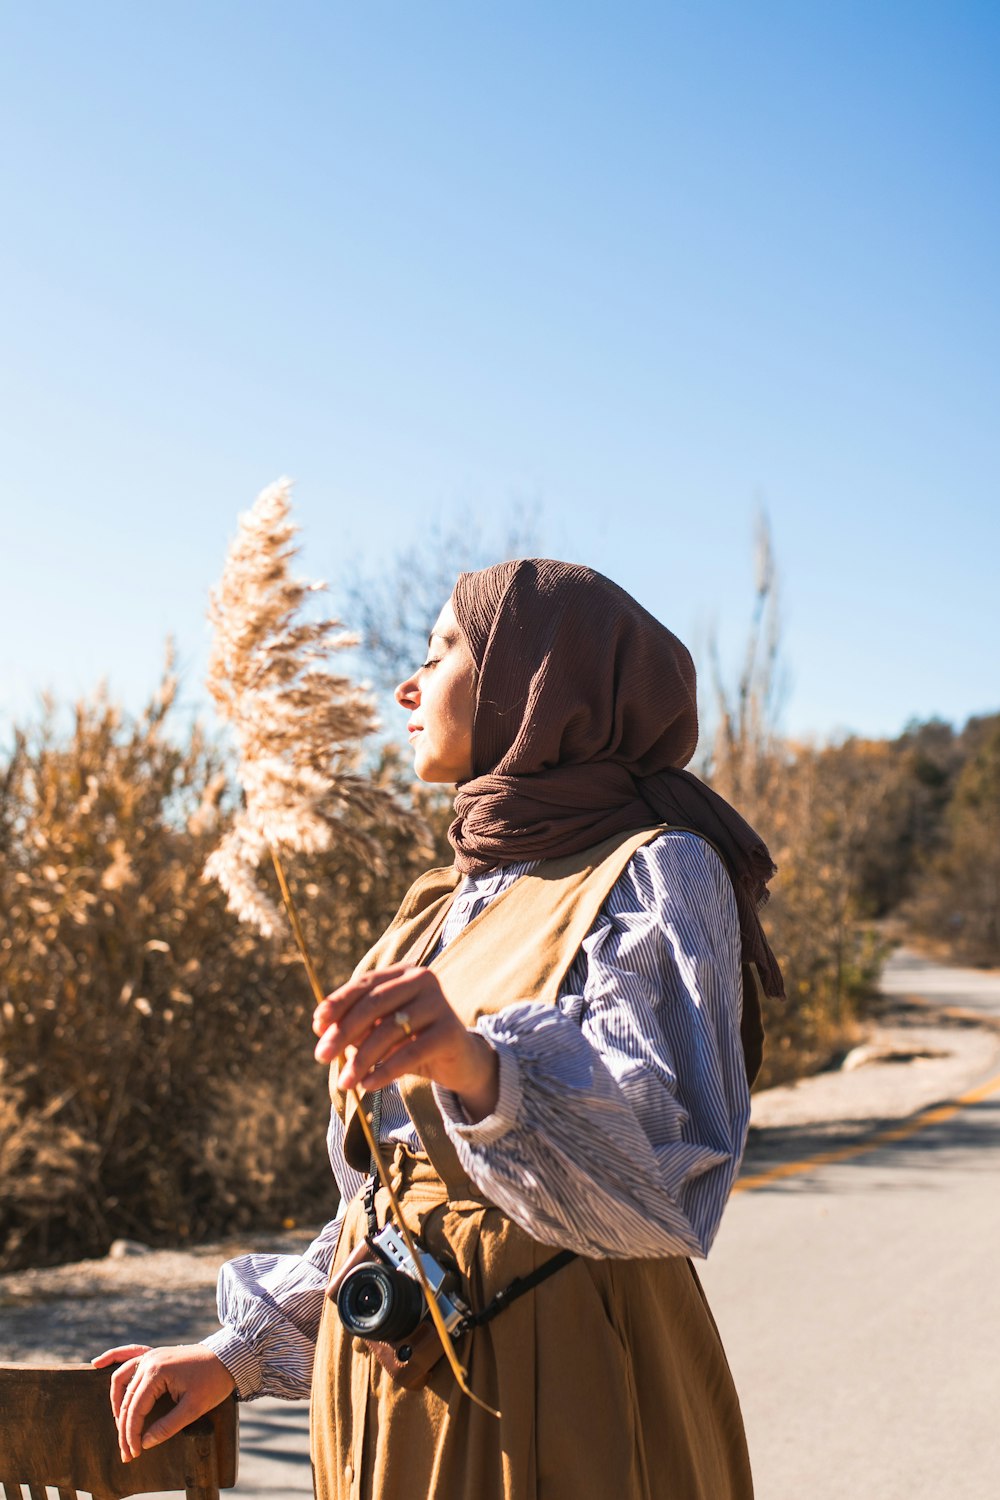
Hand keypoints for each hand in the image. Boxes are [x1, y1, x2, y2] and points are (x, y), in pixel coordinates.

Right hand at [91, 1343, 234, 1462]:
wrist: (230, 1357)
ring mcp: (151, 1355)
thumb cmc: (214, 1381)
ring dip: (116, 1402)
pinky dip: (112, 1357)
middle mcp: (149, 1361)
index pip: (135, 1409)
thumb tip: (145, 1442)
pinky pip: (128, 1354)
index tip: (133, 1454)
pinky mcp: (155, 1354)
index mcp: (156, 1372)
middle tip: (127, 1451)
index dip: (131, 1434)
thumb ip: (167, 1426)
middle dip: (124, 1427)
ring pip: (121, 1378)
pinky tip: (97, 1364)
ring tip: (119, 1426)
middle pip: (126, 1398)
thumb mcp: (194, 1408)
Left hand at [313, 964, 499, 1122]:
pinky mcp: (449, 1031)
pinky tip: (368, 1085)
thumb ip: (355, 1026)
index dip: (338, 1002)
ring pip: (390, 1030)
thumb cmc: (412, 1042)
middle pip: (374, 1003)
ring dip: (362, 1058)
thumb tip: (320, 1027)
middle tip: (321, 1056)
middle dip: (343, 1031)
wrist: (460, 1061)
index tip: (317, 1025)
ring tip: (345, 1082)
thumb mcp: (381, 1031)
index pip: (365, 984)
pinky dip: (385, 1070)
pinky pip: (410, 1052)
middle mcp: (423, 980)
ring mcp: (439, 1003)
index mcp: (403, 973)